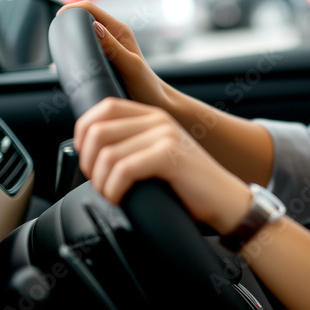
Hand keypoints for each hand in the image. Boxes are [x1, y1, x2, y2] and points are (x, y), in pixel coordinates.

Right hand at [57, 0, 169, 106]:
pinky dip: (75, 52)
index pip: (90, 8)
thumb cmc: (147, 86)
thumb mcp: (130, 67)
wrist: (155, 103)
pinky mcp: (104, 58)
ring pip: (82, 34)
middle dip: (67, 24)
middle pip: (83, 18)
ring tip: (60, 55)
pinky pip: (85, 48)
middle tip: (56, 42)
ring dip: (70, 39)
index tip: (58, 20)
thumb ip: (113, 47)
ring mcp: (107, 46)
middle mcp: (112, 35)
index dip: (71, 9)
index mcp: (119, 31)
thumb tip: (94, 26)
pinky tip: (68, 65)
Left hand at [74, 97, 251, 234]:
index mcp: (152, 116)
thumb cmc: (189, 186)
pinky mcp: (168, 156)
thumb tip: (89, 150)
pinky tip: (121, 199)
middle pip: (98, 131)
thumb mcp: (157, 157)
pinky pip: (122, 170)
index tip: (87, 158)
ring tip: (112, 195)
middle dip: (89, 164)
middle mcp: (158, 120)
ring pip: (107, 155)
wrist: (225, 201)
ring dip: (101, 182)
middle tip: (101, 184)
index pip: (104, 108)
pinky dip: (114, 189)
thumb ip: (131, 145)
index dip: (84, 132)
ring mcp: (164, 136)